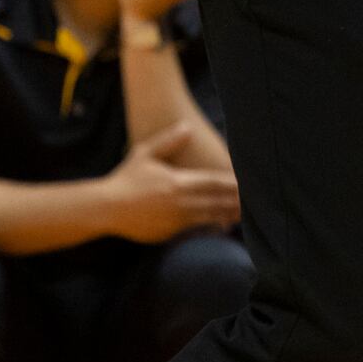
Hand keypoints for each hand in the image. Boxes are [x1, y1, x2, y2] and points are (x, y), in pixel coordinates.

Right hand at [108, 123, 240, 242]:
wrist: (106, 208)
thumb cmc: (126, 178)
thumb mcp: (145, 153)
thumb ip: (168, 141)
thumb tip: (186, 127)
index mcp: (178, 182)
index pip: (214, 182)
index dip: (233, 183)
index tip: (248, 182)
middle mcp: (180, 203)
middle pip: (217, 201)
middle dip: (236, 201)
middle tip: (256, 199)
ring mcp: (175, 220)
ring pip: (209, 217)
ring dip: (228, 214)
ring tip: (245, 212)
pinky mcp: (169, 233)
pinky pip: (194, 229)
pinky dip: (210, 226)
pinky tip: (222, 224)